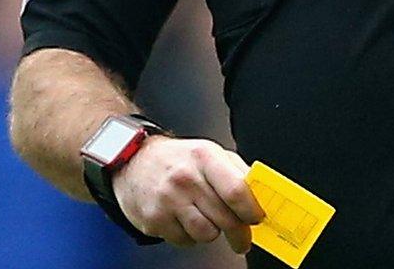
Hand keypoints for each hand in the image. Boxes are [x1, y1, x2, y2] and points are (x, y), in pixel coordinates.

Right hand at [113, 136, 266, 252]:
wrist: (133, 162)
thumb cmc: (177, 159)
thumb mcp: (210, 153)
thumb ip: (237, 171)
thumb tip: (261, 195)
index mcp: (205, 157)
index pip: (236, 190)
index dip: (251, 210)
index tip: (257, 219)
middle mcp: (186, 179)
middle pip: (224, 217)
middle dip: (239, 234)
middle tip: (243, 239)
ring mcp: (167, 201)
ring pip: (206, 234)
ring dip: (212, 233)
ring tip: (207, 221)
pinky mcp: (153, 220)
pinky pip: (184, 241)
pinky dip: (190, 237)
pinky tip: (185, 221)